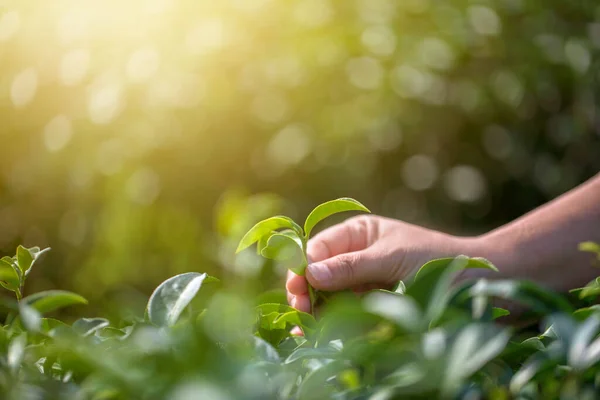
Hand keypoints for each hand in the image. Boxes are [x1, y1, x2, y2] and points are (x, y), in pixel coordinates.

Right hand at [286, 215, 477, 312]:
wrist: (479, 282)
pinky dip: (333, 322)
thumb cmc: (436, 258)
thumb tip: (310, 273)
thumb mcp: (390, 258)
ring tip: (305, 326)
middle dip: (307, 290)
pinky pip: (346, 313)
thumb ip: (351, 266)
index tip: (297, 286)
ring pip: (330, 296)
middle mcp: (357, 256)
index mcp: (359, 233)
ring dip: (317, 309)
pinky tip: (318, 332)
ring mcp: (364, 282)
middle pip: (320, 273)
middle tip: (301, 309)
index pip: (321, 247)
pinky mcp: (373, 305)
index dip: (304, 264)